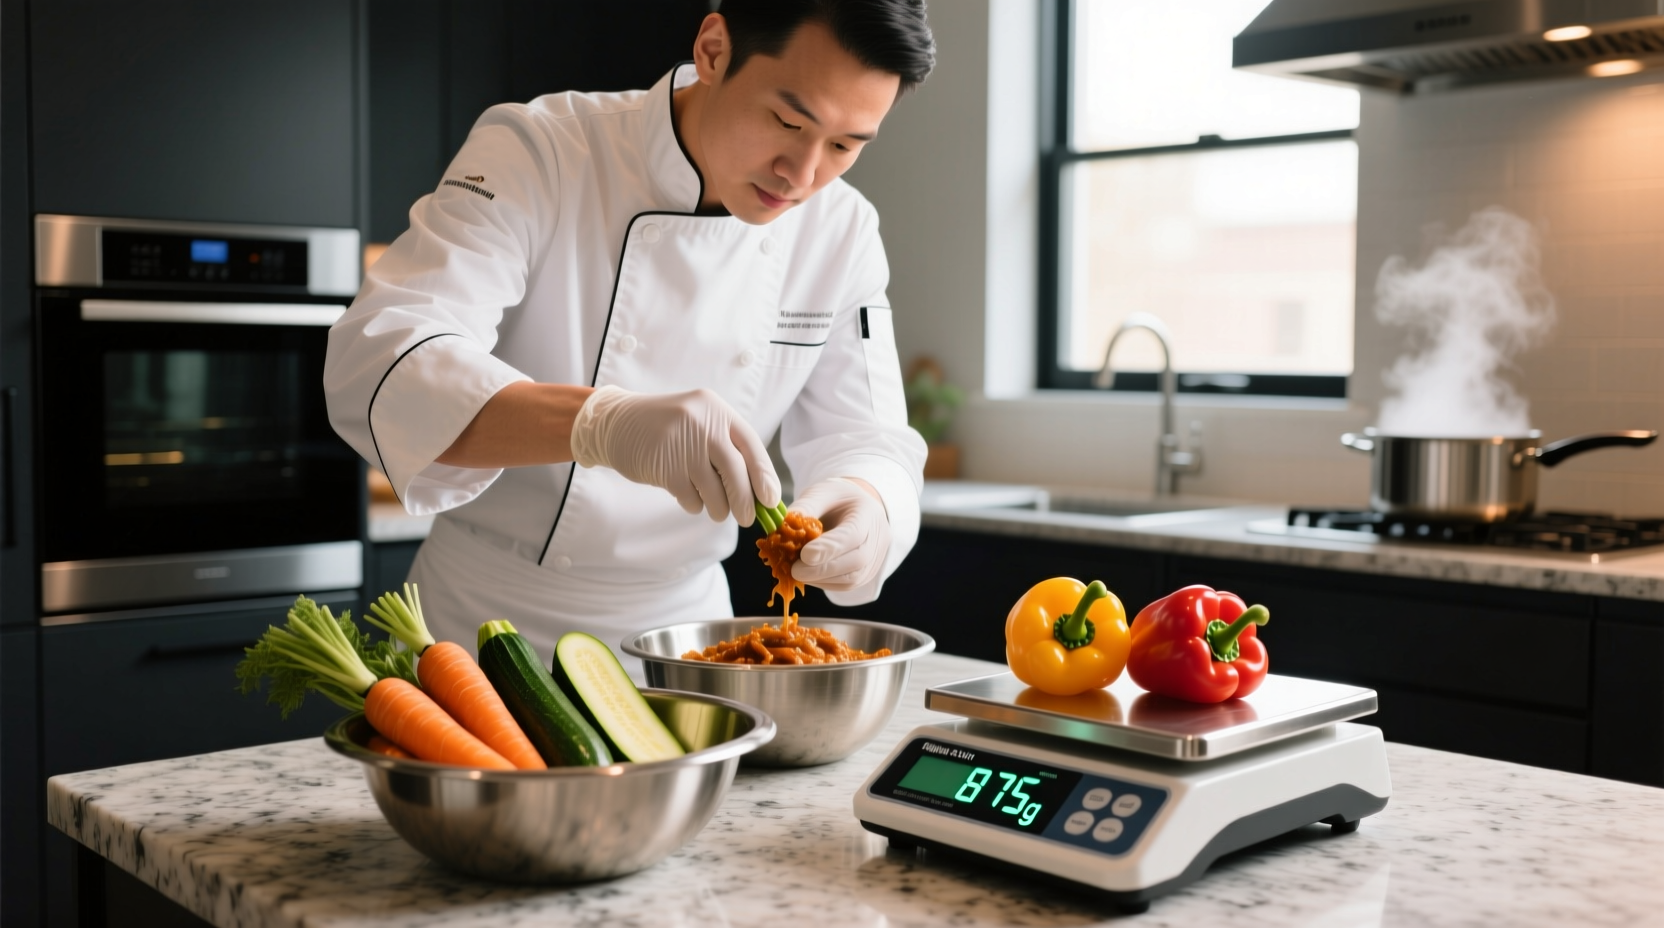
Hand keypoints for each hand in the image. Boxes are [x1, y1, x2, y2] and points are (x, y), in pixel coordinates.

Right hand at [568, 385, 779, 523]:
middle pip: (736, 472)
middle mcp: (703, 424)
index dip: (765, 476)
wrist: (618, 422)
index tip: (771, 500)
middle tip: (747, 519)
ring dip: (719, 508)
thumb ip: (727, 449)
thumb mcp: (701, 424)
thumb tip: (760, 493)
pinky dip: (694, 505)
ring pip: (714, 491)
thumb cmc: (669, 429)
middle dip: (745, 501)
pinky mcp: (664, 467)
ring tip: (716, 510)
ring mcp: (682, 445)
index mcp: (718, 411)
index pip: (752, 446)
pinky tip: (688, 496)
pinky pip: (691, 498)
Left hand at [790, 478, 889, 590]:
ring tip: (797, 571)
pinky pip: (846, 585)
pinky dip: (825, 583)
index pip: (854, 534)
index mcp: (868, 513)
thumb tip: (783, 527)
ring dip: (821, 579)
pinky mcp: (866, 574)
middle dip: (823, 569)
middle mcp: (877, 538)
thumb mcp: (820, 493)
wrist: (857, 507)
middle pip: (857, 560)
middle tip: (795, 570)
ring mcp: (875, 559)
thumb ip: (805, 508)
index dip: (830, 548)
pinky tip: (808, 575)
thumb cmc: (837, 499)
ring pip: (852, 578)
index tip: (805, 555)